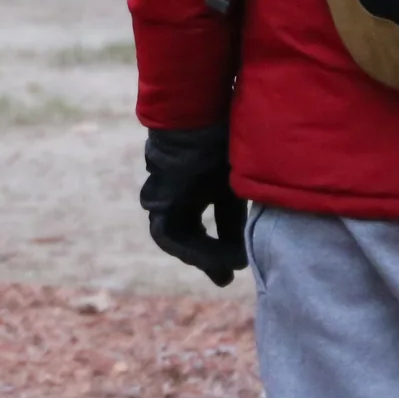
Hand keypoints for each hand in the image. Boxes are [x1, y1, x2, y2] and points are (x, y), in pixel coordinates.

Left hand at [142, 124, 245, 286]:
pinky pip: (166, 235)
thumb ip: (232, 221)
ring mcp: (161, 198)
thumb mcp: (232, 188)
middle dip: (206, 260)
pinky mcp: (157, 200)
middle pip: (185, 238)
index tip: (234, 269)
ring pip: (174, 239)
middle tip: (226, 278)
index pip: (198, 230)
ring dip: (200, 256)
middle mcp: (172, 197)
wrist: (200, 118)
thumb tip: (241, 255)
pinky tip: (212, 255)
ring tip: (224, 268)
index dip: (215, 251)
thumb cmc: (220, 143)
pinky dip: (190, 248)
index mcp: (189, 191)